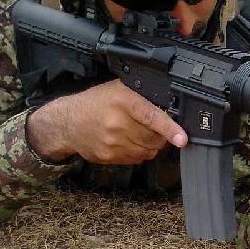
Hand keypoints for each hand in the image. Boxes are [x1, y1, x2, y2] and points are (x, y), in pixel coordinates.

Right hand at [28, 80, 186, 163]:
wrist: (67, 122)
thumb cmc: (96, 102)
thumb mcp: (118, 88)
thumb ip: (142, 95)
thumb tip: (170, 104)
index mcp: (123, 101)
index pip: (152, 116)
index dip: (170, 129)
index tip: (182, 138)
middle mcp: (117, 122)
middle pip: (154, 138)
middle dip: (161, 135)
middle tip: (155, 128)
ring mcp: (112, 142)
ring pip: (147, 151)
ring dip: (151, 145)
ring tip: (139, 133)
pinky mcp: (109, 156)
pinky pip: (136, 159)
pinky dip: (139, 152)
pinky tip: (128, 141)